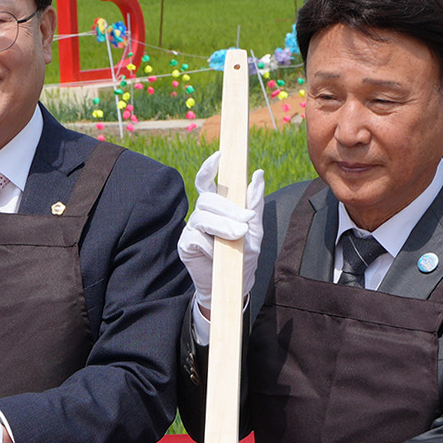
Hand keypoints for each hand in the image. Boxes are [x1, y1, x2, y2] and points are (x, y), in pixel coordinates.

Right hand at [178, 153, 266, 328]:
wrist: (236, 285)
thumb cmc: (243, 257)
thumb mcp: (255, 229)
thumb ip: (254, 203)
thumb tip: (257, 174)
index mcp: (217, 207)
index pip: (207, 182)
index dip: (209, 168)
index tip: (219, 156)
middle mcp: (202, 214)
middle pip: (207, 199)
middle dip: (228, 209)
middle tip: (245, 221)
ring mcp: (192, 229)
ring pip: (202, 217)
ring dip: (222, 225)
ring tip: (238, 236)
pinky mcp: (185, 245)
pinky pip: (195, 237)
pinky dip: (210, 244)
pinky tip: (218, 253)